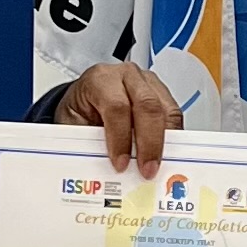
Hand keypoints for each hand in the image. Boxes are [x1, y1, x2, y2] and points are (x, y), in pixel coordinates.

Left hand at [57, 60, 181, 176]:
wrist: (86, 99)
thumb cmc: (80, 111)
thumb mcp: (72, 126)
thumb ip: (86, 144)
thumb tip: (101, 170)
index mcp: (100, 79)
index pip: (116, 106)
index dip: (120, 138)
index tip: (120, 164)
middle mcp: (127, 76)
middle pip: (147, 106)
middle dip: (150, 143)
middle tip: (146, 170)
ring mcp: (148, 82)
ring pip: (166, 110)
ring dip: (165, 143)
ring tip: (158, 167)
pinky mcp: (162, 93)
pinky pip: (174, 116)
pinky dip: (172, 138)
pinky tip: (165, 155)